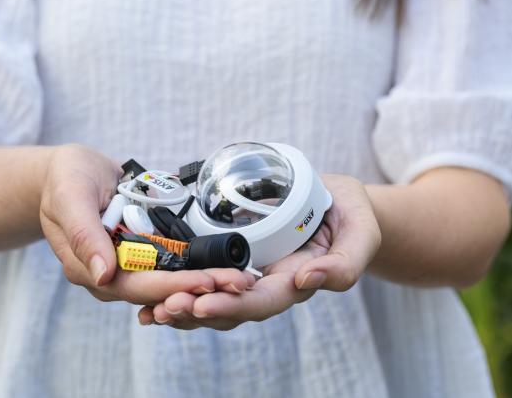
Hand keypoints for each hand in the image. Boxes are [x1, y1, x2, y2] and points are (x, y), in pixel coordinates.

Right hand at [40, 144, 250, 304]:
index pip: (134, 286)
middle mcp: (107, 274)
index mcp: (86, 266)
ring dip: (200, 283)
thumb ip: (83, 233)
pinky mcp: (139, 254)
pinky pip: (168, 266)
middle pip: (156, 291)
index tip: (206, 283)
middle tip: (236, 283)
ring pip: (166, 282)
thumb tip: (102, 275)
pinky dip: (194, 268)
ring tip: (237, 279)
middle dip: (196, 289)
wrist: (69, 171)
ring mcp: (124, 265)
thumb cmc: (66, 180)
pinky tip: (222, 268)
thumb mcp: (70, 195)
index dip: (171, 287)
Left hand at [138, 174, 381, 328]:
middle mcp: (266, 283)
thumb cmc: (351, 217)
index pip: (261, 302)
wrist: (338, 201)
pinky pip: (203, 279)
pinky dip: (178, 289)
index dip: (232, 305)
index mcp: (293, 282)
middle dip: (196, 310)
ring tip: (152, 307)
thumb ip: (344, 263)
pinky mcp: (232, 256)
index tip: (203, 304)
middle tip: (165, 307)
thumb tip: (307, 279)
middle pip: (228, 308)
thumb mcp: (360, 234)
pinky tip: (151, 297)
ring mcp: (248, 272)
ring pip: (211, 299)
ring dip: (182, 306)